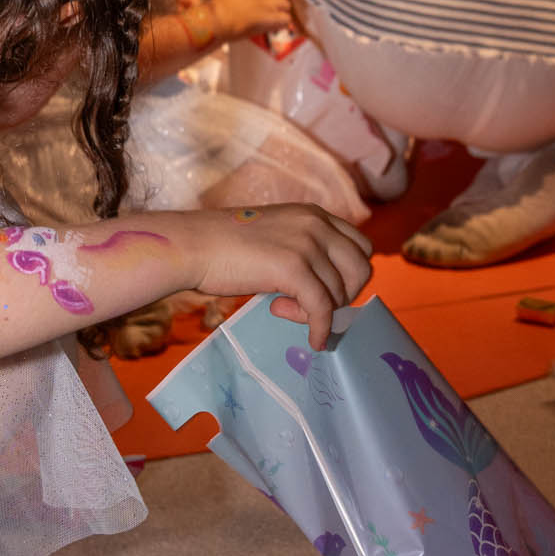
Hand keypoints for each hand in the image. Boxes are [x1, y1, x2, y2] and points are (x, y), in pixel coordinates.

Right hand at [190, 204, 372, 349]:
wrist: (193, 245)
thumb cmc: (224, 246)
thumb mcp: (276, 236)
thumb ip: (303, 251)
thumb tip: (325, 290)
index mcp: (314, 214)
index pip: (360, 246)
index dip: (350, 275)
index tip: (328, 291)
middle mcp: (316, 224)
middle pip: (361, 268)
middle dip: (344, 295)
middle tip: (313, 307)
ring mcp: (307, 244)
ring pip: (340, 293)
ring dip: (318, 312)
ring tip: (285, 310)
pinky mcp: (294, 268)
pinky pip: (323, 309)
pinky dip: (321, 330)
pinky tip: (313, 340)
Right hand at [209, 0, 293, 42]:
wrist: (214, 21)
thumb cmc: (217, 14)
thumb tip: (258, 9)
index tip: (263, 8)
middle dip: (277, 5)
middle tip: (272, 16)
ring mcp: (267, 1)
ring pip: (285, 6)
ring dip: (280, 14)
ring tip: (273, 24)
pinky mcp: (271, 15)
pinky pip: (286, 19)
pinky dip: (282, 25)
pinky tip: (276, 29)